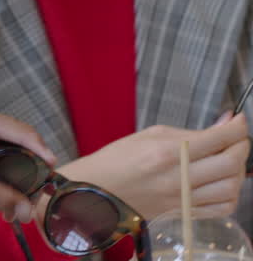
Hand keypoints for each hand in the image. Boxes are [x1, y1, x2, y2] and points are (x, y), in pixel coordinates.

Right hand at [57, 113, 248, 219]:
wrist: (96, 190)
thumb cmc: (117, 159)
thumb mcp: (149, 135)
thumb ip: (190, 132)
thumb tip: (224, 124)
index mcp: (168, 152)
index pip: (219, 138)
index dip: (237, 127)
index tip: (239, 120)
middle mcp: (179, 177)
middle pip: (231, 162)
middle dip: (242, 145)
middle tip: (237, 138)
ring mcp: (183, 199)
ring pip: (231, 186)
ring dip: (238, 170)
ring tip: (229, 159)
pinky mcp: (183, 214)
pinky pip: (222, 208)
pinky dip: (231, 194)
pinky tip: (223, 182)